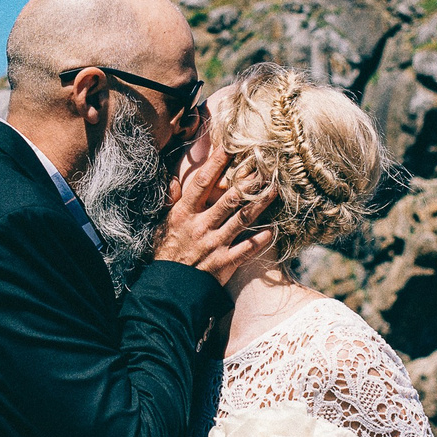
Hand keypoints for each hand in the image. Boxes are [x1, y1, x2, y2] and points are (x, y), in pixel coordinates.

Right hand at [153, 144, 276, 280]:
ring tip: (275, 189)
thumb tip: (175, 181)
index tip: (230, 146)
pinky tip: (273, 229)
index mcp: (184, 214)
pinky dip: (261, 239)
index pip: (202, 182)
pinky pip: (247, 248)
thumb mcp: (161, 226)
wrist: (168, 290)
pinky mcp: (225, 263)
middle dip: (248, 181)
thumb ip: (170, 203)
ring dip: (260, 204)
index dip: (216, 163)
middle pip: (229, 198)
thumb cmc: (165, 255)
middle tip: (265, 166)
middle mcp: (201, 226)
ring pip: (242, 219)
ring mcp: (214, 244)